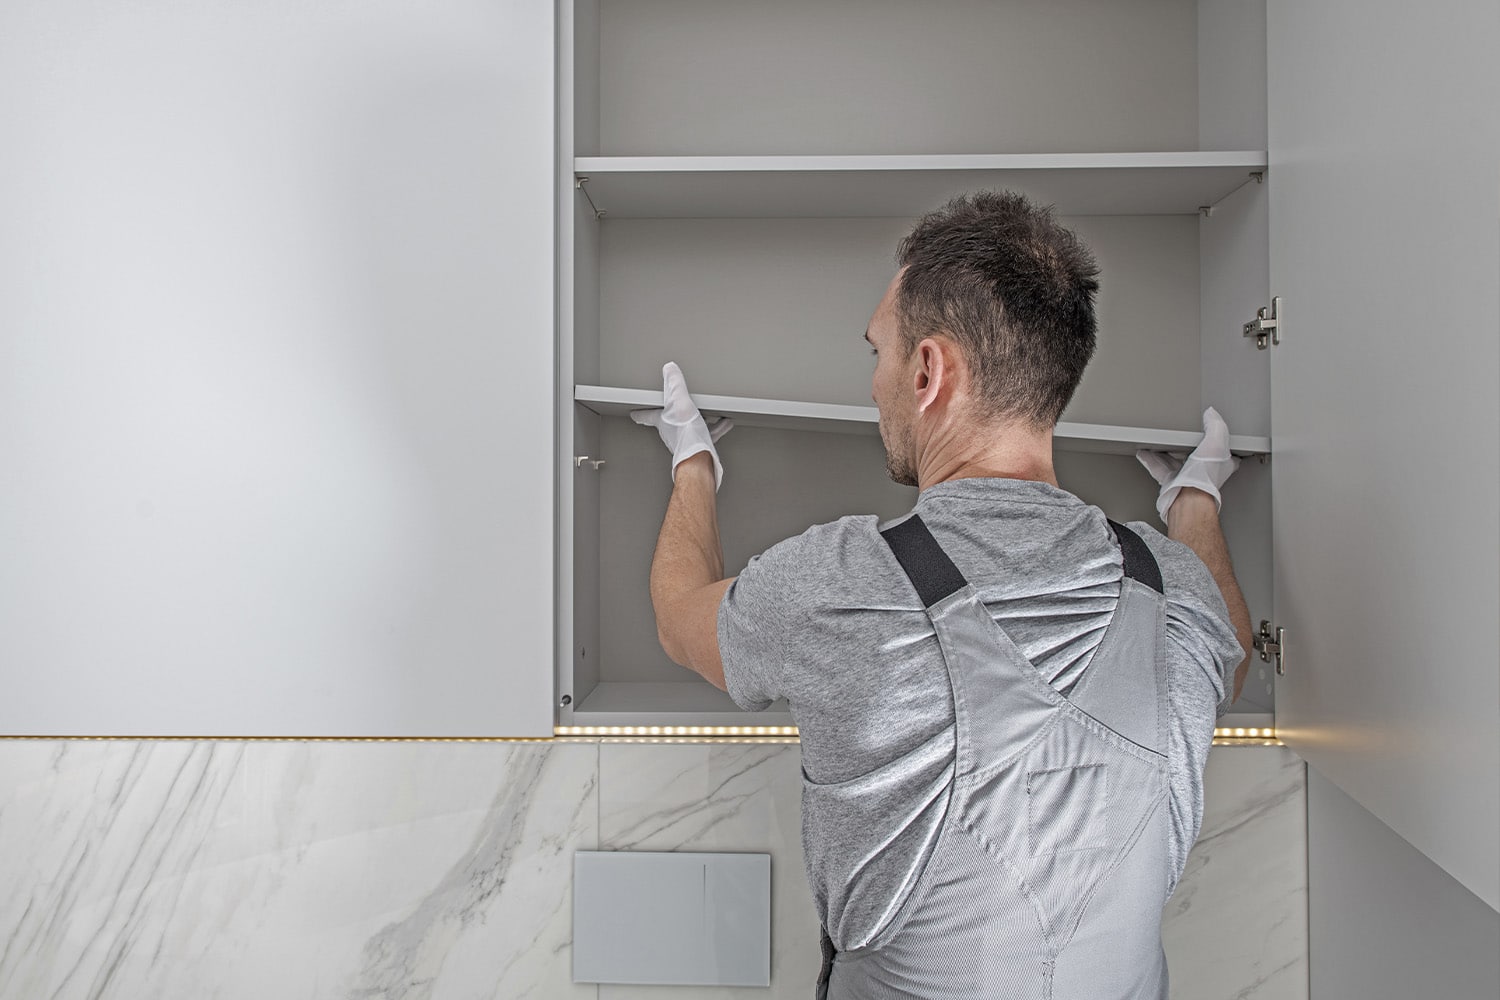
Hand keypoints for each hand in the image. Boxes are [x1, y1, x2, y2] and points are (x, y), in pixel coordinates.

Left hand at [630, 362, 732, 489]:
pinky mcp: (700, 446)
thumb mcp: (680, 401)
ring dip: (699, 420)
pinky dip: (716, 427)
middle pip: (670, 421)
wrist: (700, 457)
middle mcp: (671, 433)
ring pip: (691, 427)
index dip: (640, 413)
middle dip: (673, 415)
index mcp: (662, 421)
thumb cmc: (686, 434)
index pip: (646, 416)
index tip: (634, 414)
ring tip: (710, 413)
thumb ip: (675, 384)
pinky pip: (708, 434)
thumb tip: (669, 369)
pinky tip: (725, 423)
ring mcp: (686, 440)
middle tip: (675, 408)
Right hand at [1136, 407, 1239, 523]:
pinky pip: (1158, 468)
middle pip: (1196, 455)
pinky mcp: (1170, 482)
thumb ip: (1215, 424)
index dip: (1219, 441)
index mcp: (1220, 463)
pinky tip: (1144, 453)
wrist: (1187, 498)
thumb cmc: (1205, 476)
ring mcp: (1186, 477)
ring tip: (1157, 442)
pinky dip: (1150, 460)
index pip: (1224, 451)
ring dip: (1166, 452)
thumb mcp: (1217, 441)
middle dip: (1188, 446)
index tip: (1212, 433)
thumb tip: (1211, 413)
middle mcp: (1204, 472)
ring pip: (1175, 461)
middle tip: (1181, 437)